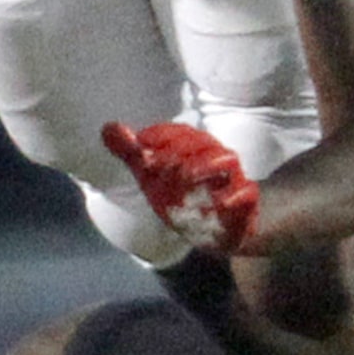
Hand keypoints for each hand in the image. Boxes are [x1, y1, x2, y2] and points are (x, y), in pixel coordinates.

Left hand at [99, 120, 257, 254]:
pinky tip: (219, 203)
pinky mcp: (246, 200)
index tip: (142, 146)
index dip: (160, 136)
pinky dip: (234, 196)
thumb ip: (132, 154)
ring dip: (205, 166)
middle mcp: (213, 156)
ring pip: (225, 160)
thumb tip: (107, 128)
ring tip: (186, 175)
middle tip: (156, 164)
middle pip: (199, 143)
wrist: (218, 227)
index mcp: (191, 147)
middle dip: (178, 151)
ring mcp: (231, 178)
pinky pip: (245, 193)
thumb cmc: (182, 196)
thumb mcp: (153, 177)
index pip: (177, 132)